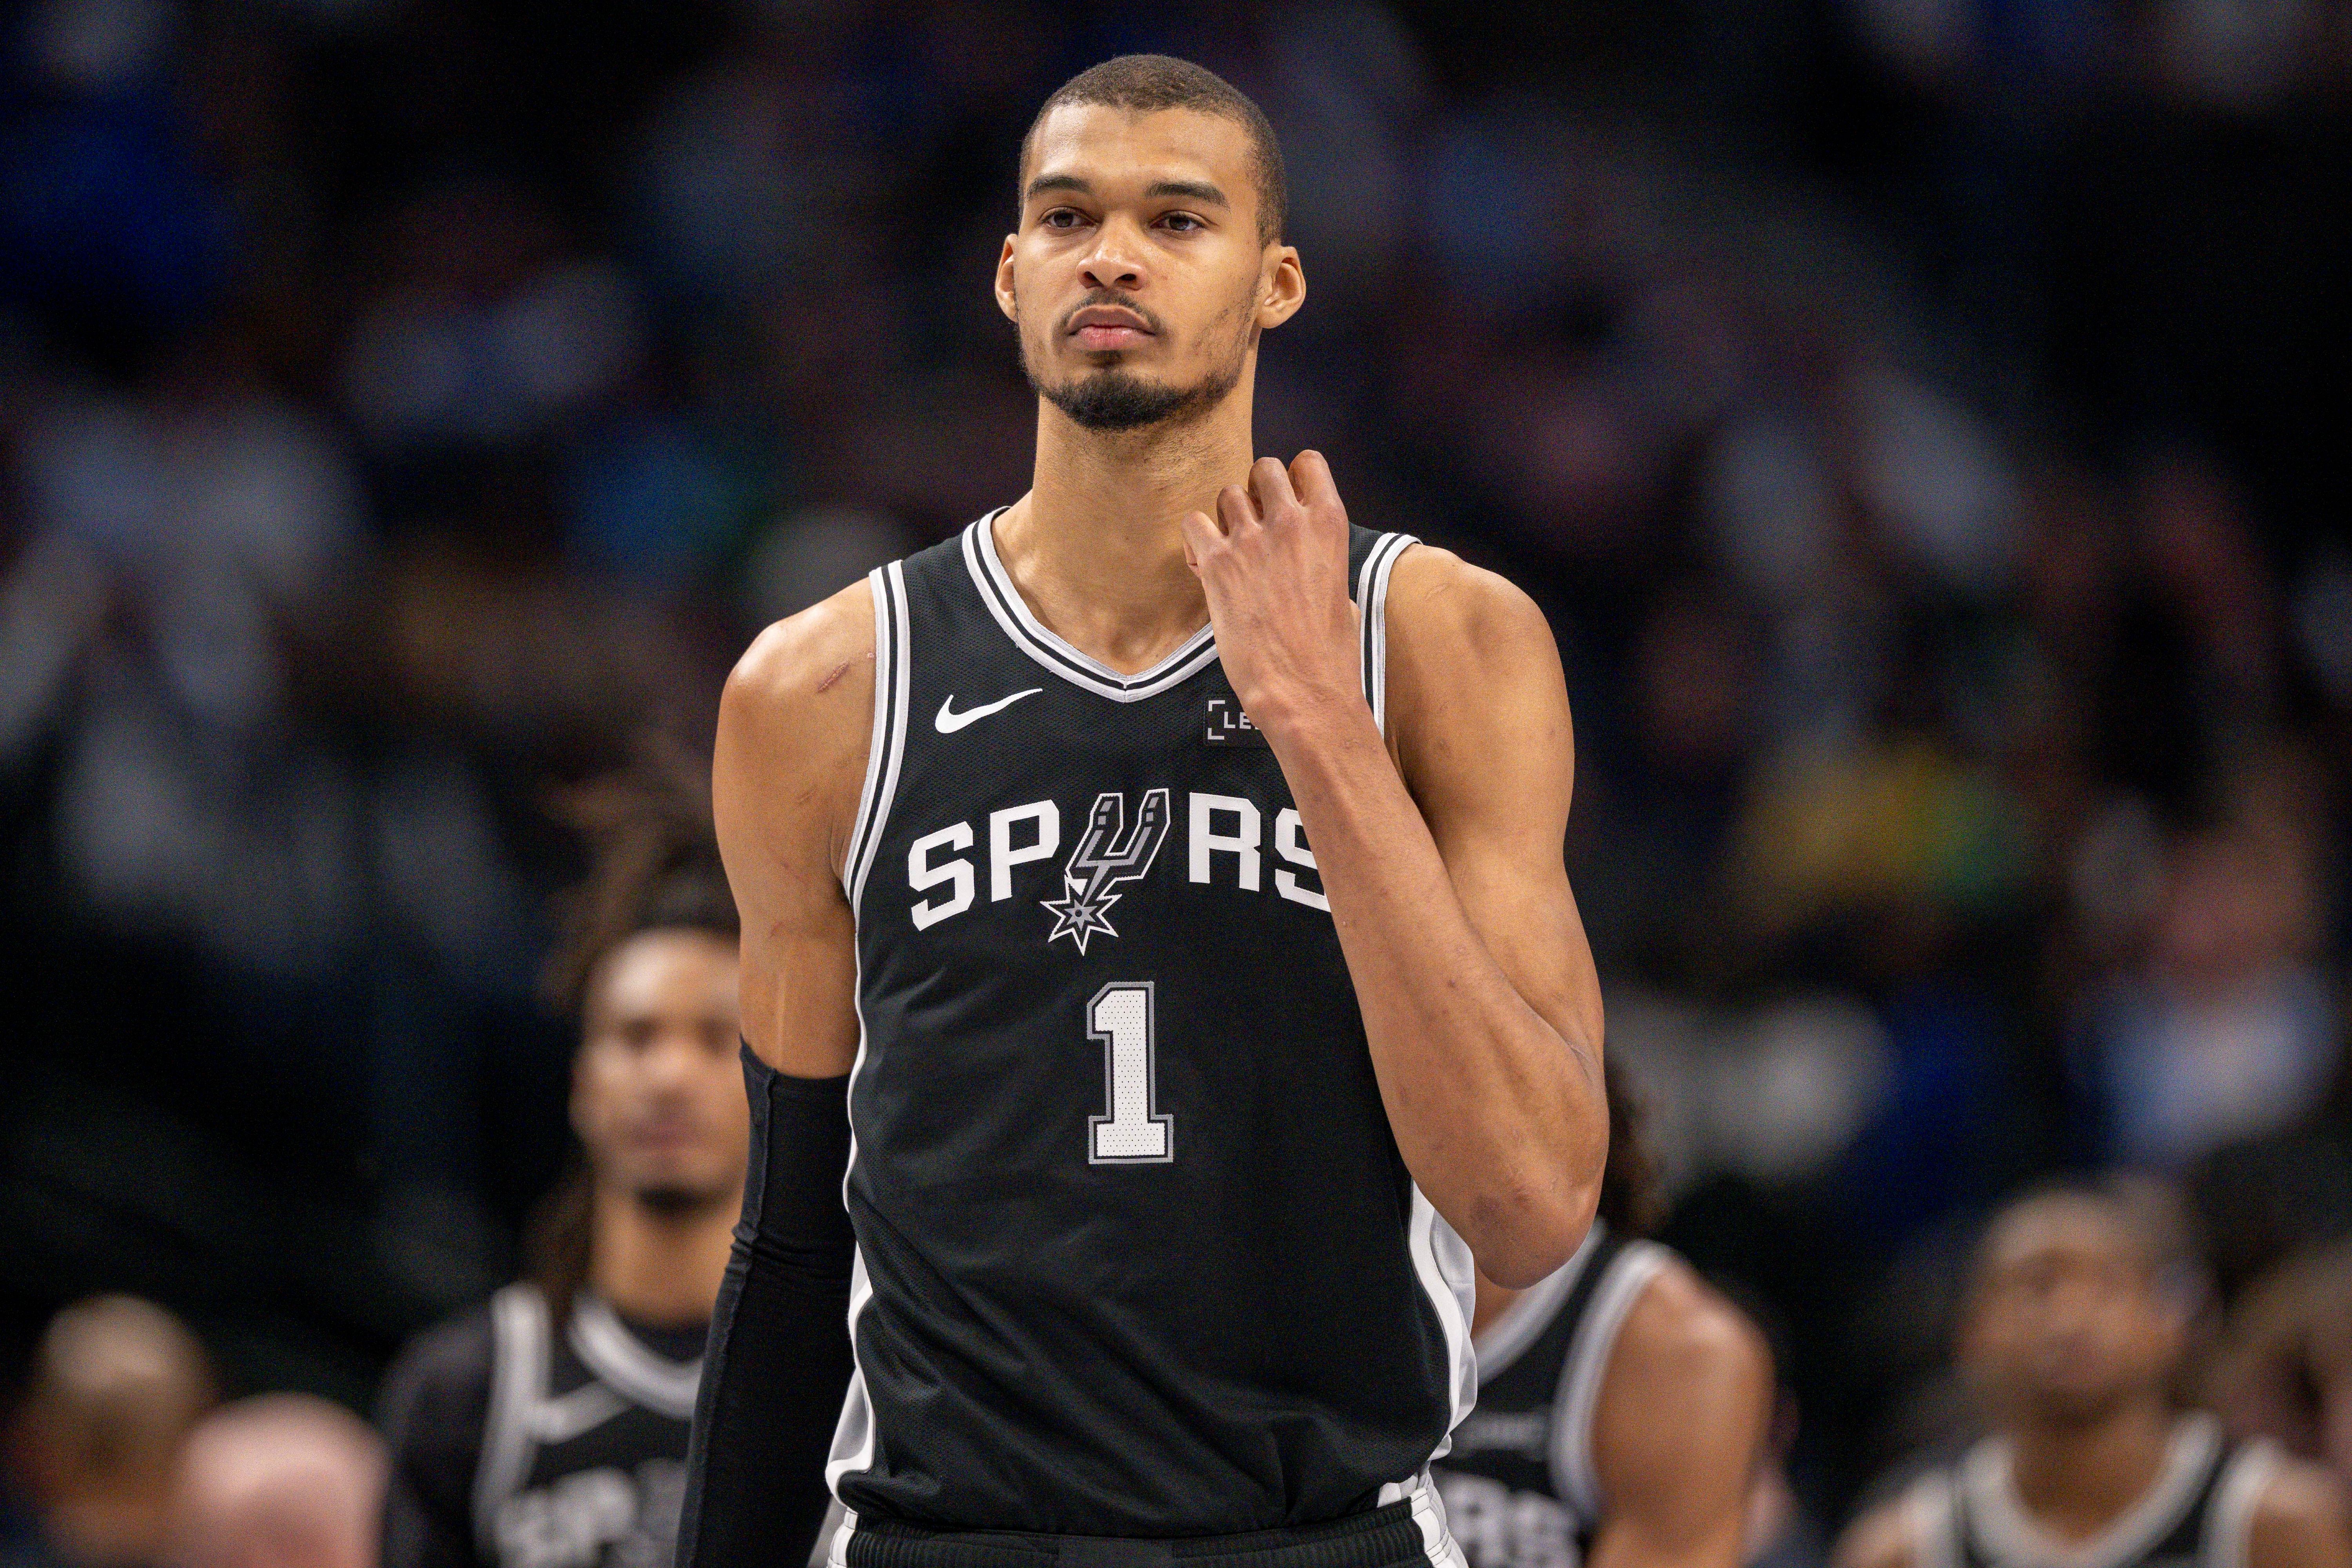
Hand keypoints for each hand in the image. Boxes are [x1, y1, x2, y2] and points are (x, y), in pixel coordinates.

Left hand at [1179, 451, 1365, 740]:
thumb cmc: (1329, 652)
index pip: (1308, 463)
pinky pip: (1192, 523)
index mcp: (1330, 524)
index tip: (1286, 502)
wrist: (1304, 690)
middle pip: (1263, 468)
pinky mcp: (1217, 564)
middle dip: (1256, 492)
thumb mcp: (1343, 591)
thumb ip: (1321, 558)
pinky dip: (1195, 539)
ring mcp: (1251, 540)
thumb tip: (1306, 556)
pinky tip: (1205, 563)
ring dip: (1227, 517)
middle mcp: (1291, 521)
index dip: (1293, 479)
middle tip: (1255, 525)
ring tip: (1231, 550)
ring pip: (1226, 493)